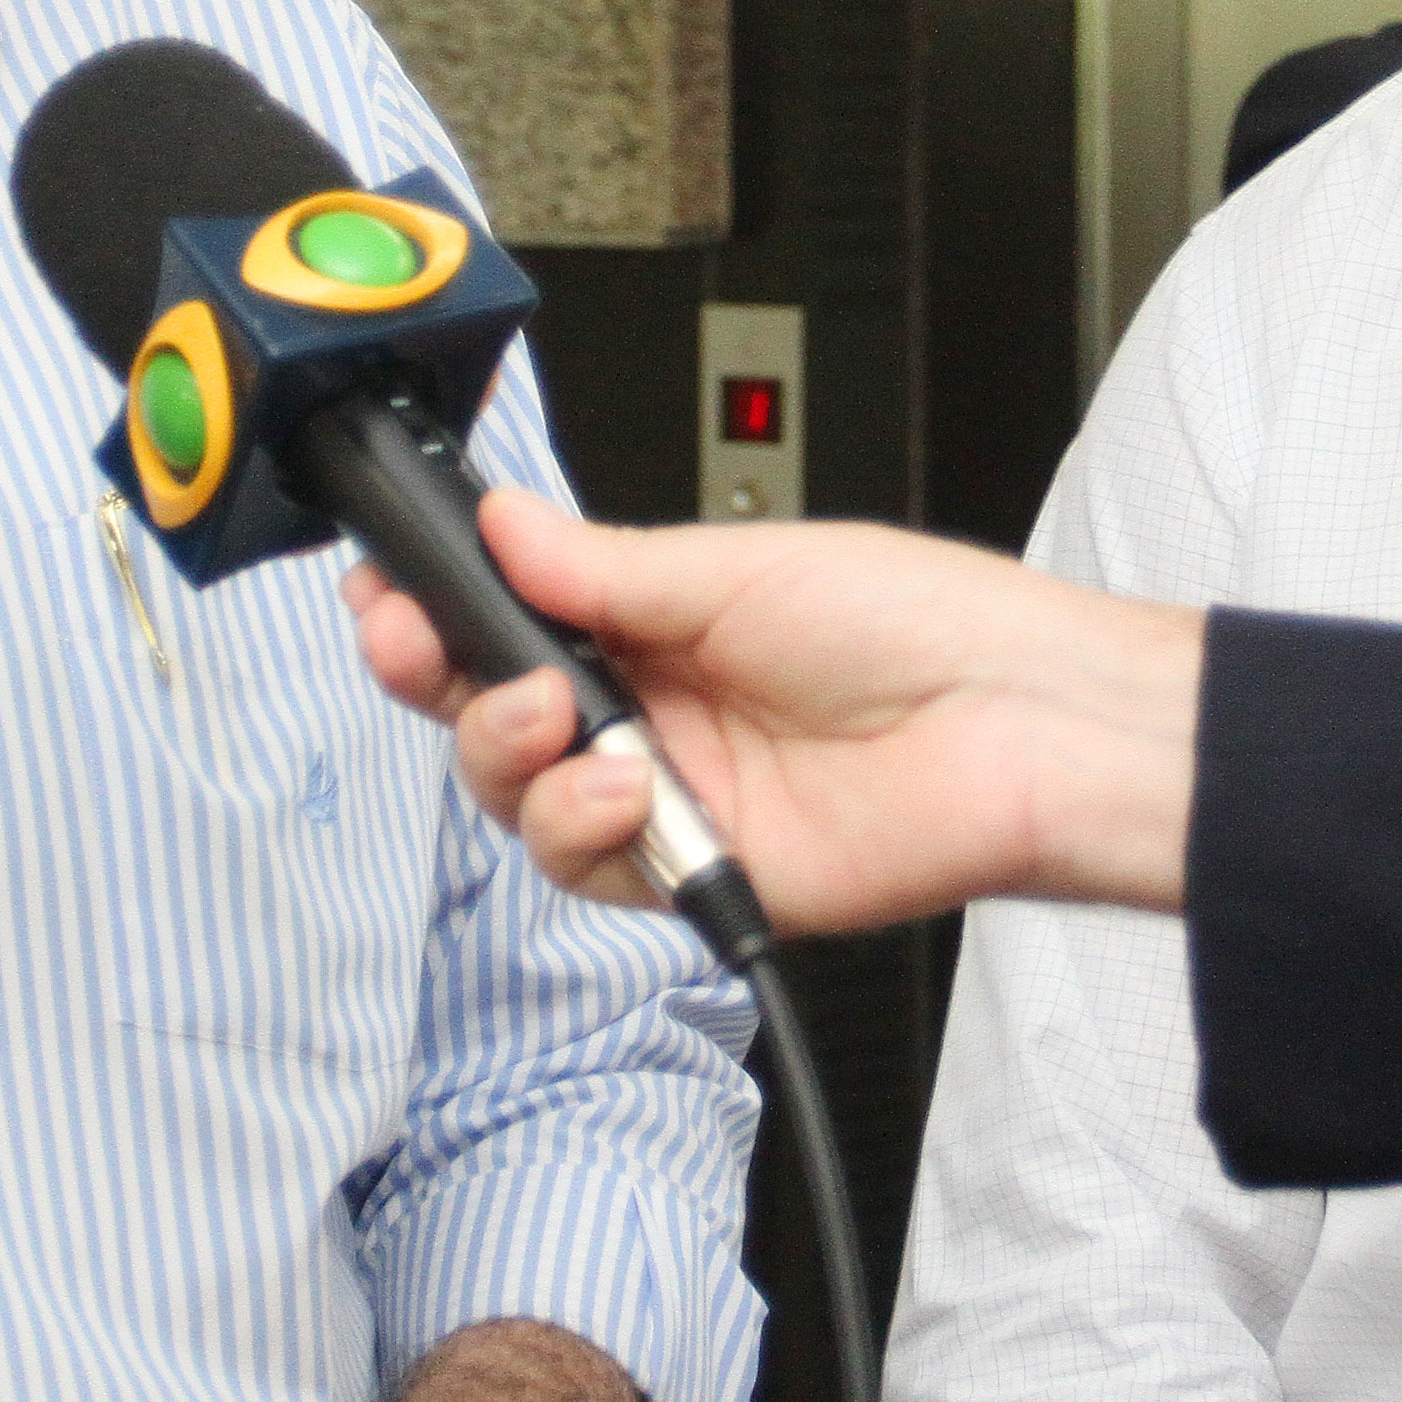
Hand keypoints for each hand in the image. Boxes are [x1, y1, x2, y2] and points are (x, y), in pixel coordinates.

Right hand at [345, 489, 1206, 932]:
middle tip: (417, 647)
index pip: (515, 621)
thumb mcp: (739, 567)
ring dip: (510, 756)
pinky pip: (592, 869)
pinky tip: (626, 783)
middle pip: (493, 716)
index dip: (439, 614)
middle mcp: (657, 713)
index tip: (384, 596)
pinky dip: (584, 823)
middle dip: (438, 679)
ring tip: (554, 718)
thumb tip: (502, 526)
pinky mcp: (699, 876)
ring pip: (524, 800)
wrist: (1018, 727)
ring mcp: (675, 799)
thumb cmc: (923, 627)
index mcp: (661, 622)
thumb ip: (603, 569)